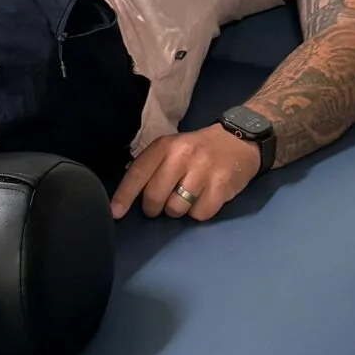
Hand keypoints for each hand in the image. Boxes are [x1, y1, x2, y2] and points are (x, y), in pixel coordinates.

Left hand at [110, 124, 262, 222]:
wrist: (240, 140)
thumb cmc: (198, 149)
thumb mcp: (172, 147)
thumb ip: (151, 166)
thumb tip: (126, 193)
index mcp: (165, 145)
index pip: (138, 173)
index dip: (124, 195)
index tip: (115, 212)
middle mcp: (182, 156)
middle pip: (155, 197)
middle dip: (154, 208)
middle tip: (161, 203)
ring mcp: (203, 171)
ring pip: (176, 209)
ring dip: (178, 210)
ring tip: (187, 196)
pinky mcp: (221, 186)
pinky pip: (199, 214)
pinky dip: (199, 212)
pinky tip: (204, 197)